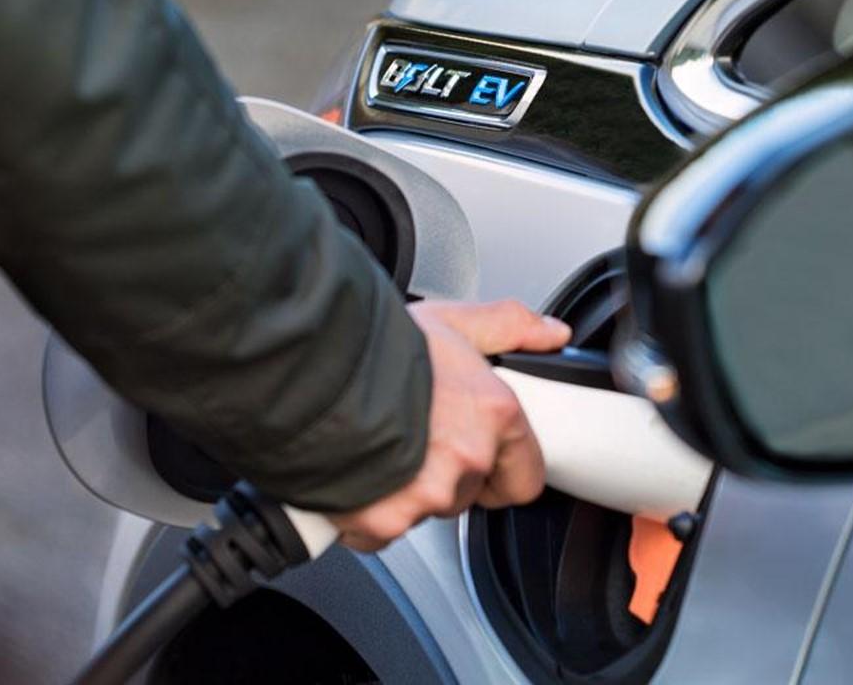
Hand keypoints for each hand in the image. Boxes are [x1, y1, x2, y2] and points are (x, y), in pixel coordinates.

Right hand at [330, 300, 570, 550]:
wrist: (301, 369)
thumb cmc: (370, 345)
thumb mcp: (450, 320)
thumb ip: (508, 326)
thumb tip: (550, 335)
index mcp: (492, 414)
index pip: (527, 476)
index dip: (503, 469)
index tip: (482, 458)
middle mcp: (466, 458)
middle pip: (469, 492)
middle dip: (445, 473)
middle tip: (413, 436)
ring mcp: (426, 494)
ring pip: (426, 511)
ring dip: (406, 491)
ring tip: (377, 447)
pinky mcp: (384, 521)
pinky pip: (382, 531)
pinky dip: (368, 511)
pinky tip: (354, 472)